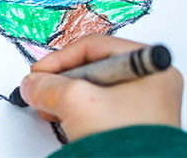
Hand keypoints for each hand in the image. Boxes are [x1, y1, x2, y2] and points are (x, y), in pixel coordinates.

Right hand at [19, 35, 182, 141]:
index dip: (60, 58)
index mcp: (150, 67)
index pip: (95, 47)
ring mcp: (147, 105)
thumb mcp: (76, 102)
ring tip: (54, 110)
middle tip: (44, 91)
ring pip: (97, 90)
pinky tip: (70, 123)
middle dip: (63, 81)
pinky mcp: (137, 125)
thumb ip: (48, 86)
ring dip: (70, 98)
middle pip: (95, 67)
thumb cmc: (123, 138)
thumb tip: (33, 84)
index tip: (38, 73)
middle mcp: (153, 82)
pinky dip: (82, 112)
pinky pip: (104, 108)